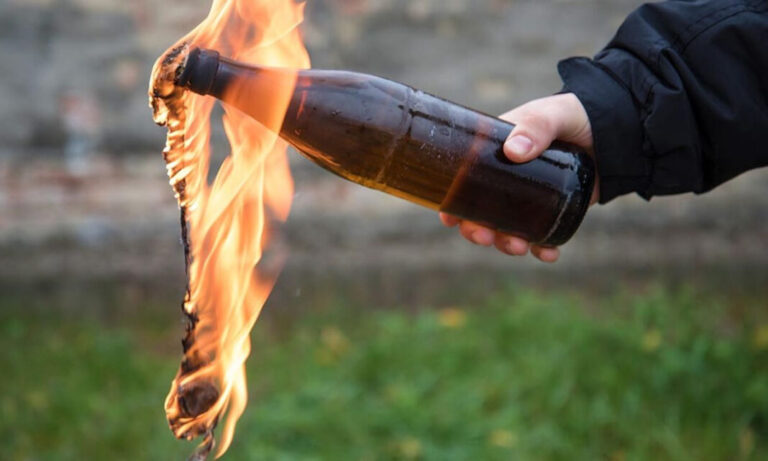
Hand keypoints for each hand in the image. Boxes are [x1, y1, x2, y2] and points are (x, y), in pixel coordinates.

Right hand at [439, 93, 596, 262]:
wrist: (616, 131)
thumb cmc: (575, 115)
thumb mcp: (553, 114)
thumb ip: (536, 127)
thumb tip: (513, 152)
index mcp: (494, 153)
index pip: (463, 180)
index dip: (452, 202)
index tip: (449, 218)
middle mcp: (506, 179)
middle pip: (479, 212)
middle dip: (476, 230)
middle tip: (484, 237)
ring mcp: (529, 199)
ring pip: (506, 229)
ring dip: (505, 244)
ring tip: (518, 248)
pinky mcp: (553, 212)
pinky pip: (541, 237)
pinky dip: (541, 249)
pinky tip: (548, 254)